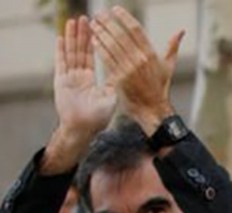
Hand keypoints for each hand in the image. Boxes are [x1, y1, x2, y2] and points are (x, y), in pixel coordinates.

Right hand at [41, 16, 116, 173]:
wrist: (83, 129)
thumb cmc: (98, 118)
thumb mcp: (111, 98)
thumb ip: (115, 83)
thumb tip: (125, 72)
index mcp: (93, 80)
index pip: (95, 57)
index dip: (96, 43)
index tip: (99, 29)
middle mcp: (81, 77)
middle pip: (82, 51)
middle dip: (84, 35)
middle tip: (86, 19)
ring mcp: (70, 77)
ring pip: (71, 53)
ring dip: (72, 37)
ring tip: (73, 22)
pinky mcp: (61, 80)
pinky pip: (61, 63)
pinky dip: (61, 50)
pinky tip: (61, 38)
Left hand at [90, 7, 183, 135]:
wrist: (153, 109)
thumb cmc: (160, 87)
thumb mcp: (168, 66)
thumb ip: (173, 46)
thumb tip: (181, 31)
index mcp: (152, 54)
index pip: (136, 29)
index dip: (124, 17)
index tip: (115, 9)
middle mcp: (140, 60)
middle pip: (121, 35)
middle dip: (108, 23)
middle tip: (99, 15)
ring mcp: (129, 69)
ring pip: (112, 45)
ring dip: (101, 33)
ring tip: (93, 24)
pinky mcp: (119, 78)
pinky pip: (107, 59)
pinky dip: (99, 48)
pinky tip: (94, 40)